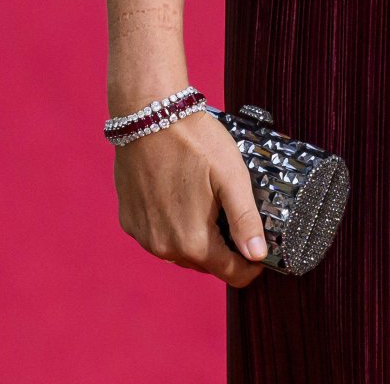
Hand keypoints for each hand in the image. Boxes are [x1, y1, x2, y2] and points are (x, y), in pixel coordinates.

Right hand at [114, 108, 266, 287]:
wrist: (148, 114)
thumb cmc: (194, 140)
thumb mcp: (231, 175)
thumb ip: (245, 219)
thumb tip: (258, 256)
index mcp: (193, 241)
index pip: (230, 273)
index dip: (250, 265)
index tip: (260, 250)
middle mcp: (164, 247)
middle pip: (205, 262)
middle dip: (224, 247)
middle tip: (233, 213)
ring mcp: (143, 236)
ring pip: (180, 250)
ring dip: (196, 237)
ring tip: (207, 202)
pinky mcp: (129, 221)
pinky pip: (158, 234)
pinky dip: (172, 224)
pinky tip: (180, 197)